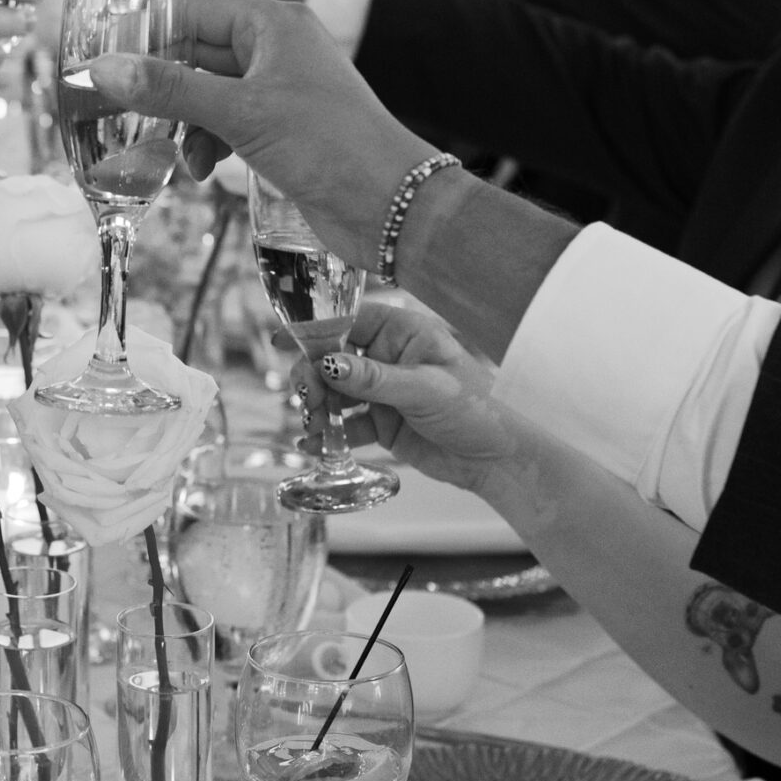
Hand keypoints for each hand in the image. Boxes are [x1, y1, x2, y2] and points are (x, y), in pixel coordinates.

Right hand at [83, 0, 435, 269]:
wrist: (391, 205)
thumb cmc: (328, 143)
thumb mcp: (240, 113)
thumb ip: (169, 89)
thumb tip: (103, 69)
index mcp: (273, 22)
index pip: (192, 9)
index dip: (147, 34)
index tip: (104, 62)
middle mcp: (277, 48)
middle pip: (196, 52)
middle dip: (164, 88)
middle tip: (126, 114)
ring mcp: (280, 89)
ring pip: (208, 93)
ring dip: (186, 124)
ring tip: (183, 157)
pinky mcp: (282, 128)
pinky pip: (226, 123)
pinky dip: (208, 143)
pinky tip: (205, 170)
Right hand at [306, 302, 527, 493]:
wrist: (499, 459)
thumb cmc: (477, 410)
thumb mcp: (425, 389)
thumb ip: (374, 379)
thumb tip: (328, 364)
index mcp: (403, 334)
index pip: (349, 322)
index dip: (314, 330)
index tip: (281, 341)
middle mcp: (389, 357)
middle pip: (334, 359)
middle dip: (314, 378)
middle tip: (306, 400)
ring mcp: (384, 391)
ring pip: (336, 392)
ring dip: (319, 408)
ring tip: (312, 426)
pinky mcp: (383, 422)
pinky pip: (347, 424)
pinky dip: (330, 434)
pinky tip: (315, 445)